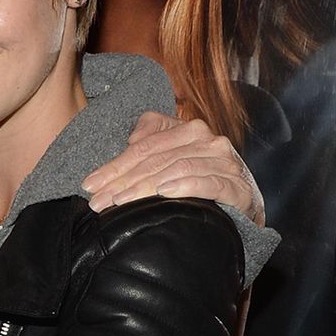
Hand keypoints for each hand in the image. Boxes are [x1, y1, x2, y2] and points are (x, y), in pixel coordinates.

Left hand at [82, 111, 264, 225]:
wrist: (245, 205)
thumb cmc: (202, 180)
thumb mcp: (175, 155)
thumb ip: (153, 138)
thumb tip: (132, 139)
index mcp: (190, 130)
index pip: (144, 147)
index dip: (114, 166)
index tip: (90, 184)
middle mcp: (209, 142)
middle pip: (156, 159)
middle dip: (122, 180)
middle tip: (99, 200)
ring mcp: (226, 163)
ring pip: (177, 169)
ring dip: (144, 187)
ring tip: (121, 201)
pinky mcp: (238, 187)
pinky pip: (209, 183)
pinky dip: (185, 186)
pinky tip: (164, 193)